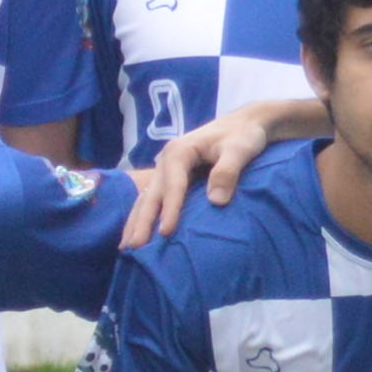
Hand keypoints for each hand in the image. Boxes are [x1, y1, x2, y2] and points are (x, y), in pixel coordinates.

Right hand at [121, 100, 296, 248]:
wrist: (245, 124)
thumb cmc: (243, 135)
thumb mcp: (239, 150)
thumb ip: (227, 172)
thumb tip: (216, 201)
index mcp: (180, 151)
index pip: (173, 186)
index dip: (169, 210)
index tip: (166, 233)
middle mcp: (166, 160)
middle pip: (152, 194)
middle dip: (141, 221)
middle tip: (133, 247)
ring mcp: (166, 170)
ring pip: (147, 198)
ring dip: (136, 222)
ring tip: (126, 247)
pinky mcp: (171, 178)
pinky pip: (154, 199)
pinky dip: (144, 216)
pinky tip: (137, 233)